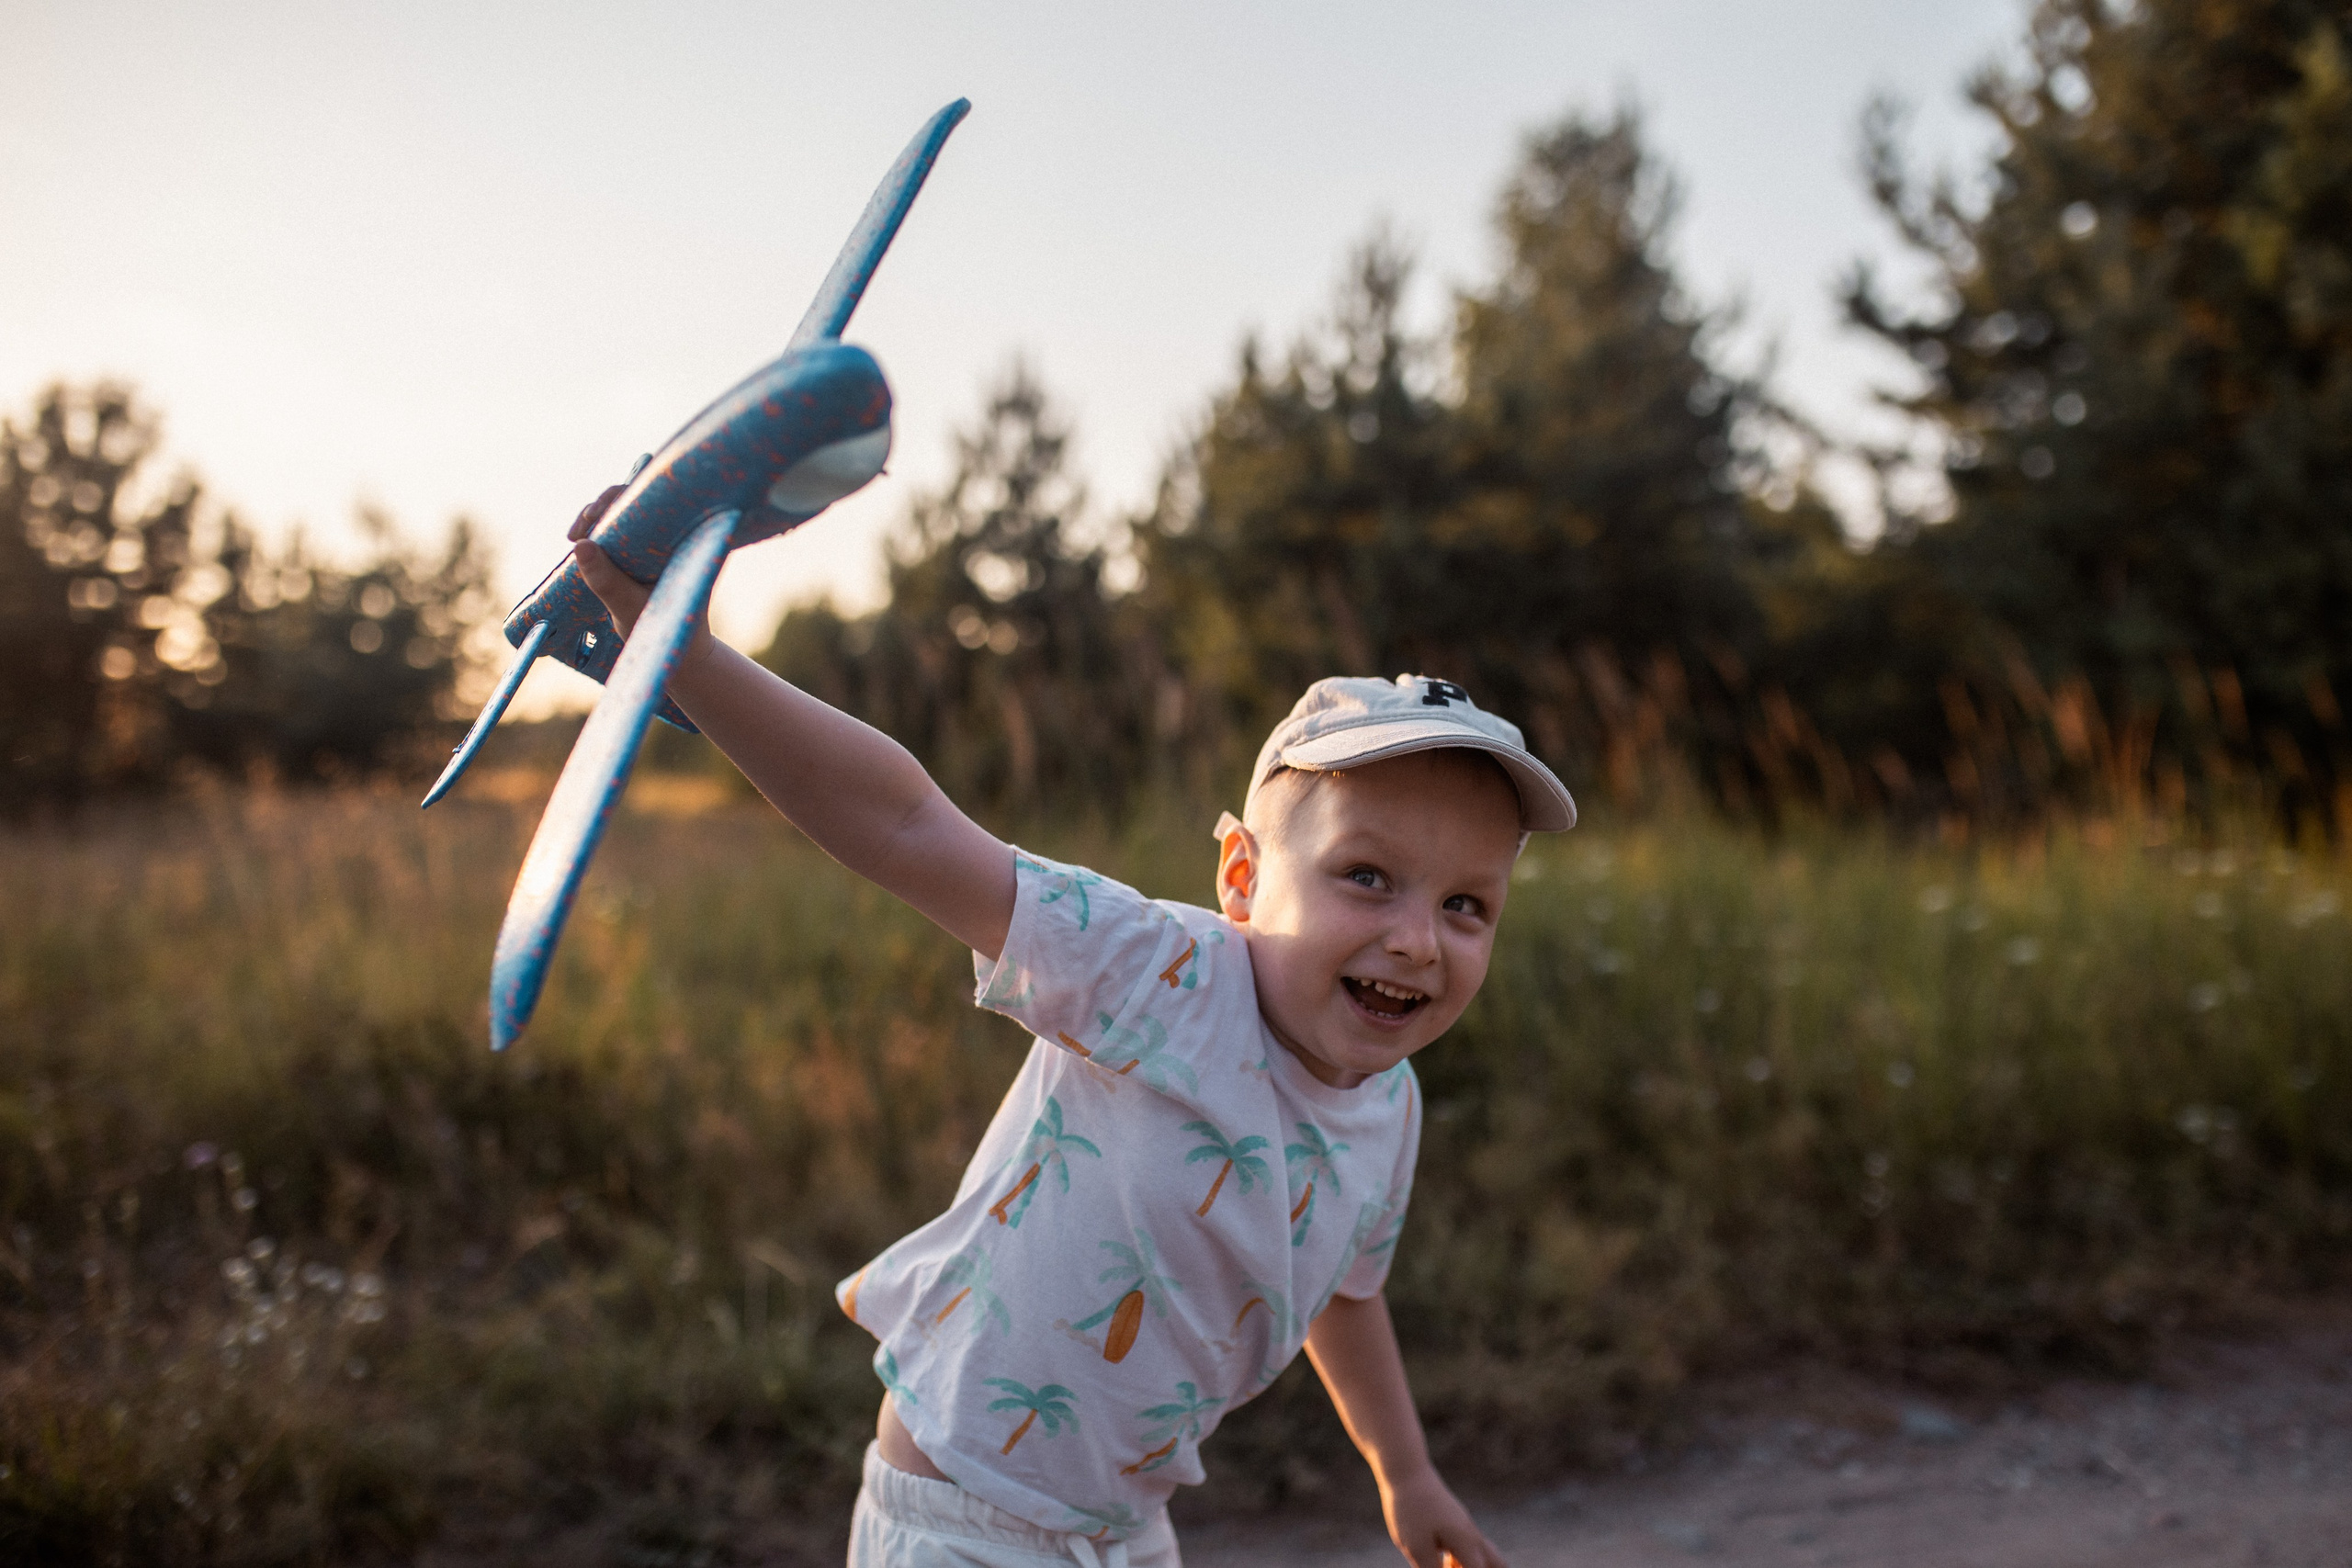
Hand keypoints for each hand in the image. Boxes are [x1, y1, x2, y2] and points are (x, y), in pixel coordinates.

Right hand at [565, 482, 716, 671]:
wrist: (685, 652)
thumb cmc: (665, 627)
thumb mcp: (631, 607)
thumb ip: (607, 581)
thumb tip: (579, 546)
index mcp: (681, 538)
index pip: (650, 499)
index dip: (618, 498)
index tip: (593, 513)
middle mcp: (670, 535)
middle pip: (631, 502)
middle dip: (599, 508)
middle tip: (577, 531)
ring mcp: (655, 545)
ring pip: (620, 518)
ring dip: (593, 521)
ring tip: (575, 536)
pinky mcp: (641, 556)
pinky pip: (615, 535)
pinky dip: (596, 537)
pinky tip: (579, 543)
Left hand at [1379, 1464, 1504, 1567]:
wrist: (1406, 1471)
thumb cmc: (1410, 1510)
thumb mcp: (1416, 1548)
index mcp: (1467, 1543)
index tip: (1450, 1567)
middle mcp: (1472, 1535)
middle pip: (1497, 1563)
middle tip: (1455, 1564)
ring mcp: (1465, 1526)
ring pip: (1481, 1554)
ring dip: (1468, 1566)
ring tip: (1445, 1563)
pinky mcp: (1454, 1521)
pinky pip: (1467, 1546)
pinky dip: (1460, 1560)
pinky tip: (1441, 1561)